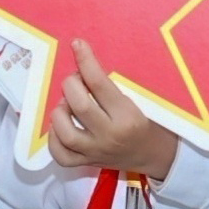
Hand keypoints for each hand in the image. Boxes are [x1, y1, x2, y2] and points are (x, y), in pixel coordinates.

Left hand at [40, 40, 180, 178]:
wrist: (154, 155)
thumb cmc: (146, 121)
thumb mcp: (139, 101)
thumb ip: (112, 88)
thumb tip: (83, 66)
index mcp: (128, 116)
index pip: (100, 84)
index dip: (86, 62)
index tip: (77, 45)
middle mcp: (110, 135)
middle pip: (79, 106)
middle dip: (70, 85)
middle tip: (75, 81)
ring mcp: (96, 152)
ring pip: (65, 133)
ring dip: (59, 113)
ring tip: (65, 105)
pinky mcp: (86, 164)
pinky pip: (60, 155)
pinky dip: (53, 138)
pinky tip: (60, 126)